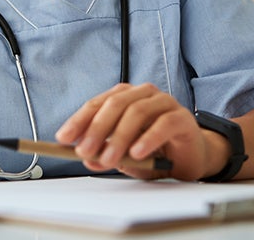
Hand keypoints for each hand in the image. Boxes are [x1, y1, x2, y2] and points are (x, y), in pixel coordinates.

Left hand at [54, 83, 228, 179]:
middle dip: (96, 129)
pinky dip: (148, 138)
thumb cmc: (154, 151)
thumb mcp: (124, 156)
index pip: (97, 104)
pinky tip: (137, 152)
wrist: (190, 157)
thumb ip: (106, 154)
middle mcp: (142, 94)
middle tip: (84, 151)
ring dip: (119, 137)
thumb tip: (86, 159)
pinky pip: (163, 124)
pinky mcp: (182, 117)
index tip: (63, 138)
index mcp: (124, 97)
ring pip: (136, 112)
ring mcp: (163, 102)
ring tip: (109, 159)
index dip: (79, 120)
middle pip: (114, 104)